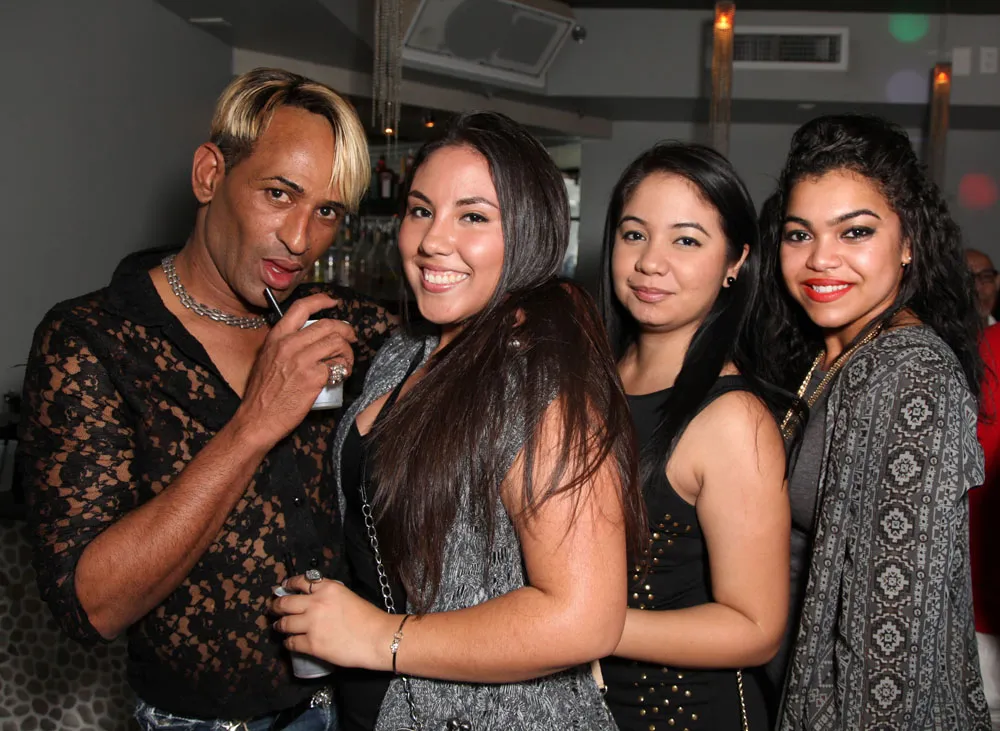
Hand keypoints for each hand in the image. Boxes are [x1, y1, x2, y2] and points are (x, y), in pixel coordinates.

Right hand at [234, 294, 356, 448]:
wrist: (257, 419)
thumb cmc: (261, 394)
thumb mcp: (265, 359)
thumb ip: (282, 345)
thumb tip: (305, 338)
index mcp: (276, 337)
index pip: (301, 307)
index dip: (321, 301)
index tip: (333, 302)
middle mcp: (289, 344)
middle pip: (328, 325)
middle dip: (346, 330)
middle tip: (351, 337)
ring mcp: (302, 360)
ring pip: (337, 343)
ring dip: (348, 352)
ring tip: (346, 362)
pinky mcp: (314, 378)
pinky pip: (339, 366)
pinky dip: (345, 369)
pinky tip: (342, 375)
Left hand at [271, 574, 396, 670]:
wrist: (377, 638)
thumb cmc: (368, 618)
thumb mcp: (347, 595)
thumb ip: (329, 596)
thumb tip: (314, 601)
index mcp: (327, 587)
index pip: (300, 581)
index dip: (287, 584)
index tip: (283, 588)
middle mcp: (315, 602)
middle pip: (285, 602)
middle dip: (275, 606)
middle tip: (272, 609)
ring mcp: (311, 624)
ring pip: (284, 623)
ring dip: (279, 625)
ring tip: (278, 627)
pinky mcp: (311, 644)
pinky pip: (291, 642)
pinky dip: (288, 642)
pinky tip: (289, 642)